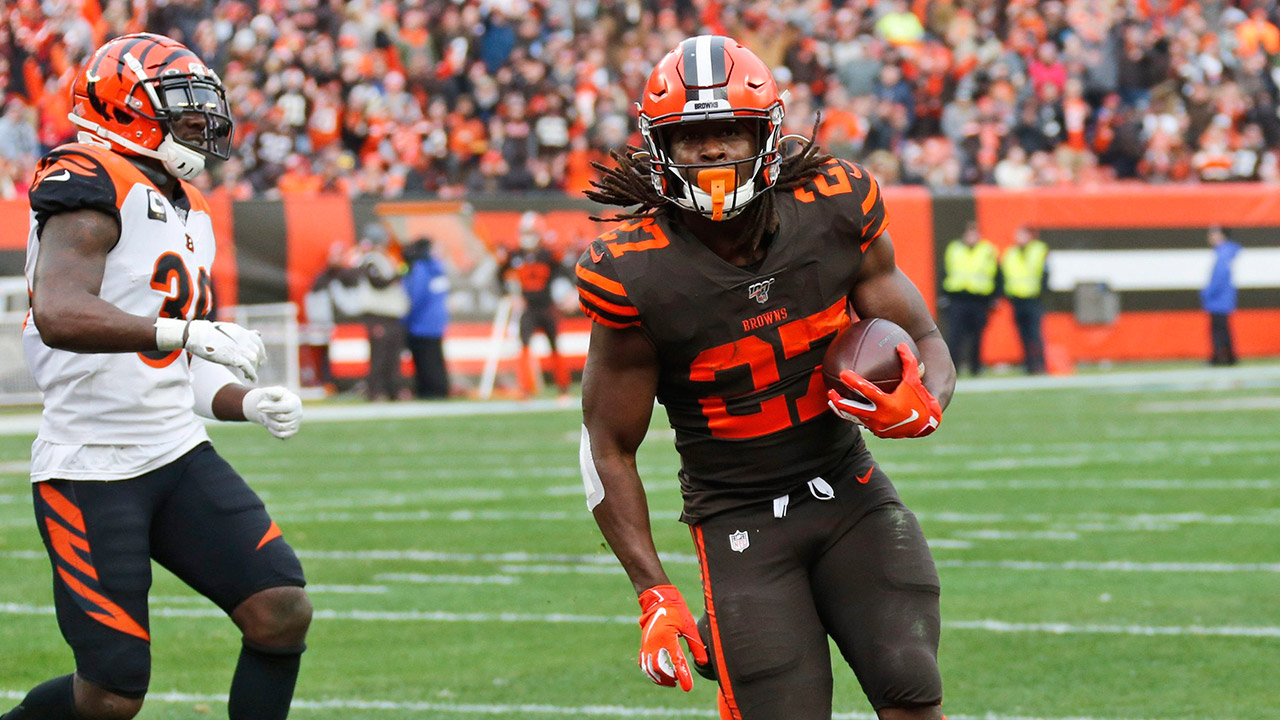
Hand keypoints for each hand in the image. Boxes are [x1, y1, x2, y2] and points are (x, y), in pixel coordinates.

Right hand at [156, 318, 266, 381]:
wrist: (198, 336)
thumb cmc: (211, 333)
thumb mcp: (231, 330)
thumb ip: (246, 334)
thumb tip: (258, 333)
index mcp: (244, 332)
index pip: (259, 344)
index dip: (261, 353)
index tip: (260, 360)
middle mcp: (245, 340)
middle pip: (259, 354)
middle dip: (258, 362)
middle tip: (255, 369)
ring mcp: (240, 349)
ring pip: (254, 362)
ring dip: (254, 369)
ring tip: (250, 375)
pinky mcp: (234, 357)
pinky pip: (248, 367)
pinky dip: (252, 374)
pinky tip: (252, 379)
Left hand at [242, 386, 302, 438]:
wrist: (276, 405)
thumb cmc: (273, 397)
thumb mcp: (271, 392)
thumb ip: (271, 393)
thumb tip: (266, 400)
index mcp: (295, 402)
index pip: (284, 407)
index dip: (271, 407)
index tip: (258, 406)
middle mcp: (299, 413)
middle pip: (280, 418)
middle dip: (268, 414)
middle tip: (262, 410)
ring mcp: (297, 423)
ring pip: (279, 427)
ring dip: (269, 422)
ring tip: (266, 417)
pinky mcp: (293, 431)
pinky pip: (281, 435)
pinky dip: (272, 430)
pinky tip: (270, 424)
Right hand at [637, 585, 708, 690]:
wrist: (658, 600)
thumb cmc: (676, 611)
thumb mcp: (689, 627)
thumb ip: (695, 645)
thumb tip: (703, 662)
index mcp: (667, 638)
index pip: (675, 663)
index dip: (682, 676)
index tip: (687, 688)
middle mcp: (654, 644)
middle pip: (659, 669)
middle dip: (669, 679)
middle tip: (679, 682)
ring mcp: (647, 645)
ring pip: (649, 669)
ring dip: (659, 678)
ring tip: (671, 681)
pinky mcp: (643, 645)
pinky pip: (643, 663)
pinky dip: (650, 672)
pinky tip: (659, 675)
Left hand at [827, 344, 941, 438]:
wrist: (927, 424)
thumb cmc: (919, 398)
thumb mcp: (914, 380)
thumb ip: (908, 362)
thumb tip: (900, 344)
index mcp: (887, 404)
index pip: (866, 391)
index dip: (853, 382)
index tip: (843, 373)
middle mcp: (879, 417)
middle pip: (853, 410)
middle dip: (839, 401)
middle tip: (830, 391)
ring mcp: (877, 427)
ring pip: (854, 418)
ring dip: (841, 410)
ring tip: (831, 401)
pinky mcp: (878, 433)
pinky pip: (862, 422)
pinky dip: (854, 415)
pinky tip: (847, 408)